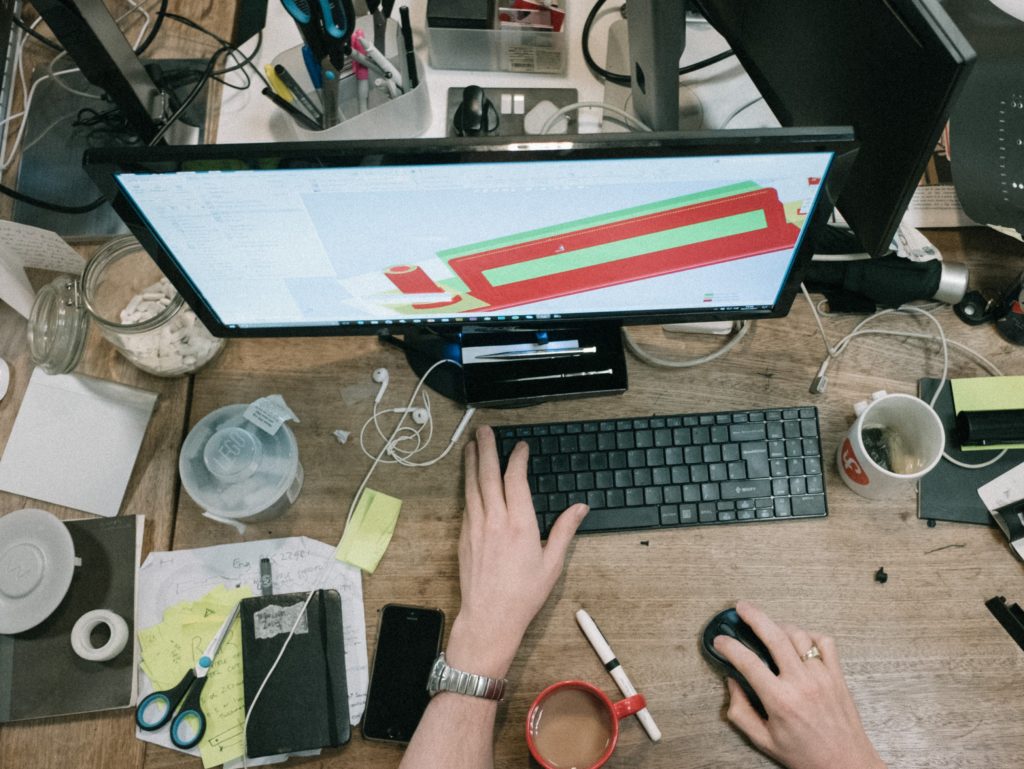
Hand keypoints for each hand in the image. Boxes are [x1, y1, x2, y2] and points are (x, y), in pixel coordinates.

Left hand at [447, 426, 587, 677]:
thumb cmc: (522, 595)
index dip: (517, 459)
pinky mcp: (464, 537)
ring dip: (472, 463)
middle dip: (486, 449)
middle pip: (488, 475)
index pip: (516, 480)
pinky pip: (466, 504)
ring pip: (472, 486)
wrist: (489, 618)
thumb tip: (581, 508)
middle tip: (484, 430)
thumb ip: (565, 531)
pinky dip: (468, 486)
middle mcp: (495, 521)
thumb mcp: (552, 564)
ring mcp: (476, 528)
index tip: (521, 447)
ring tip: (471, 445)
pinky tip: (469, 479)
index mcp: (520, 525)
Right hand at [713, 601, 885, 768]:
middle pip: (774, 636)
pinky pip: (825, 642)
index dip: (729, 646)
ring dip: (780, 626)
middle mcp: (801, 683)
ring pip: (798, 635)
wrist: (847, 765)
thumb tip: (732, 683)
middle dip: (754, 616)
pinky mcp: (838, 676)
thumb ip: (741, 712)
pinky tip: (800, 640)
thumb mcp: (764, 740)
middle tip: (742, 608)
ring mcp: (822, 676)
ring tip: (769, 627)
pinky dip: (810, 635)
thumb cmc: (806, 756)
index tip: (720, 640)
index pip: (747, 662)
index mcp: (779, 701)